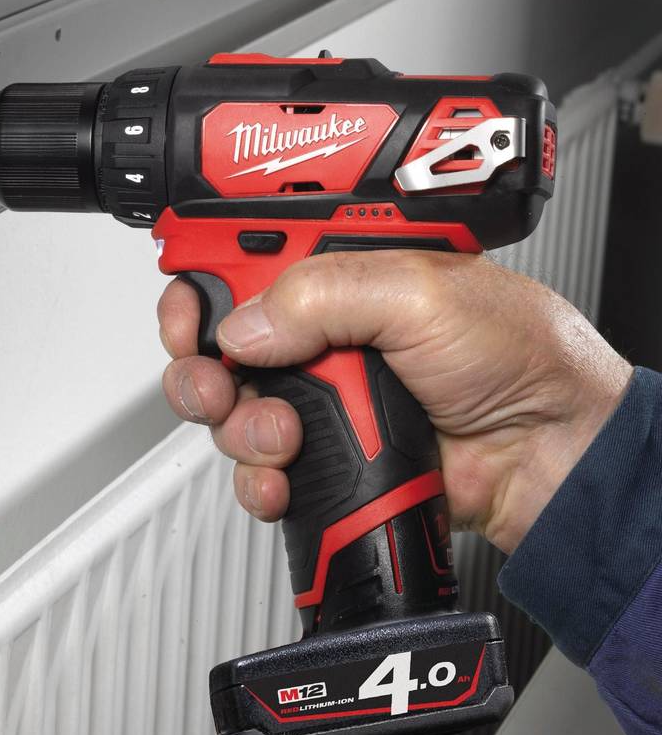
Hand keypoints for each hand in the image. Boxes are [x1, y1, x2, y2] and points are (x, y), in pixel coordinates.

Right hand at [157, 251, 631, 552]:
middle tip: (217, 381)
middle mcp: (319, 325)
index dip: (198, 277)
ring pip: (227, 406)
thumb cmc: (518, 357)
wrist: (547, 456)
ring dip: (239, 425)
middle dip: (201, 363)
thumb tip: (244, 325)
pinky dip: (257, 479)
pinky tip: (283, 477)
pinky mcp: (321, 451)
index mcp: (338, 266)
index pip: (240, 255)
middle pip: (215, 336)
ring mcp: (317, 392)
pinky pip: (255, 468)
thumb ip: (321, 295)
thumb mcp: (421, 292)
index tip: (185, 308)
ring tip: (281, 434)